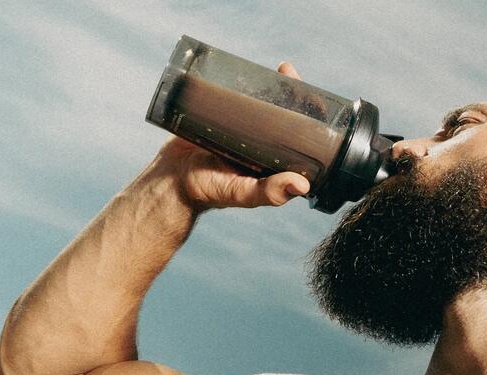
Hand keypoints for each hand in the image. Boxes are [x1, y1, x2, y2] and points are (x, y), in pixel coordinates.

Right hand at [143, 61, 313, 210]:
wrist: (169, 180)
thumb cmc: (209, 192)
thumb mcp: (242, 193)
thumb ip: (270, 192)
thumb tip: (302, 184)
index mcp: (274, 163)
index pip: (301, 138)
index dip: (311, 119)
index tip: (317, 100)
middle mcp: (263, 146)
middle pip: (286, 115)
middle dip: (293, 94)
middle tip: (290, 73)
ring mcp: (244, 131)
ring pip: (266, 104)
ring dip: (274, 86)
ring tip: (281, 69)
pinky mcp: (223, 119)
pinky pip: (240, 99)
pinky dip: (247, 85)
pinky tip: (251, 72)